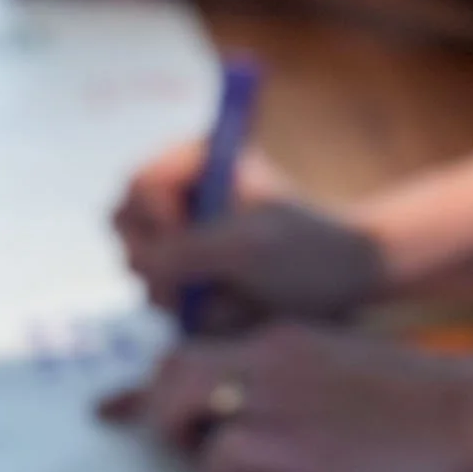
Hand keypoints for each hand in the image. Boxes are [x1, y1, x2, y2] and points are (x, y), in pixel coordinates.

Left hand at [103, 323, 472, 471]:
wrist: (469, 408)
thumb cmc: (411, 397)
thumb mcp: (338, 362)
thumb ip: (283, 372)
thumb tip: (236, 406)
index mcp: (281, 334)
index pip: (194, 344)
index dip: (153, 384)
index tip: (116, 410)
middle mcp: (269, 357)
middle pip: (171, 368)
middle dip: (160, 410)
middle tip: (182, 443)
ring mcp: (279, 398)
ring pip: (181, 405)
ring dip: (182, 441)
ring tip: (215, 460)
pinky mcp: (292, 445)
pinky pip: (220, 458)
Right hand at [115, 144, 385, 326]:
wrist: (346, 279)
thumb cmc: (306, 249)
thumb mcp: (245, 247)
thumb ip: (183, 251)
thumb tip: (136, 264)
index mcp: (197, 161)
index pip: (137, 185)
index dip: (154, 217)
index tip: (188, 238)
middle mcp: (182, 196)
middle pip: (126, 228)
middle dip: (159, 260)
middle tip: (198, 279)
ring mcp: (182, 238)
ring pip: (142, 271)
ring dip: (179, 291)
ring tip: (229, 293)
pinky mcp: (189, 277)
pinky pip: (163, 299)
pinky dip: (191, 310)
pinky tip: (230, 307)